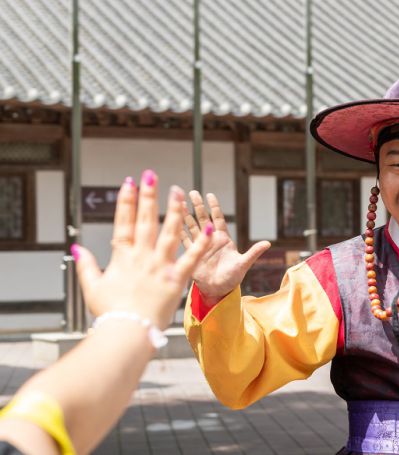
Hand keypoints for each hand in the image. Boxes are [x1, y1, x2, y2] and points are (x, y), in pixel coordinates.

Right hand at [73, 171, 212, 329]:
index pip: (123, 223)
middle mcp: (141, 258)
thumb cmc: (110, 313)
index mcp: (122, 259)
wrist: (127, 333)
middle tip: (150, 175)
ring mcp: (159, 267)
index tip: (129, 183)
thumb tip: (76, 247)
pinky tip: (210, 228)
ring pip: (169, 233)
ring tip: (178, 191)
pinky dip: (201, 244)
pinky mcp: (176, 280)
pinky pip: (191, 258)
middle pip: (145, 222)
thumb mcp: (93, 288)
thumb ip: (86, 266)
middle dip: (148, 197)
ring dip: (174, 211)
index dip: (126, 202)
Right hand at [181, 191, 270, 305]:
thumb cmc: (232, 277)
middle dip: (198, 206)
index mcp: (223, 239)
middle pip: (203, 219)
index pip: (218, 219)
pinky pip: (184, 241)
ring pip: (191, 227)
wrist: (218, 290)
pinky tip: (172, 222)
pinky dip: (178, 232)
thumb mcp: (243, 264)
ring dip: (186, 215)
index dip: (214, 207)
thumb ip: (253, 252)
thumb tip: (268, 243)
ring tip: (179, 203)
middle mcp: (210, 240)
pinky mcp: (192, 255)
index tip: (210, 195)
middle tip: (192, 192)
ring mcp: (200, 246)